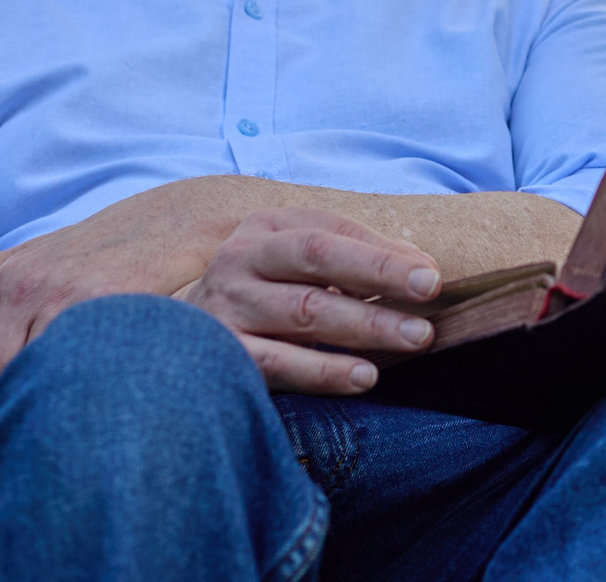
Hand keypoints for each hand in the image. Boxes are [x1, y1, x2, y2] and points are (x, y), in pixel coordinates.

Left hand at [0, 178, 246, 403]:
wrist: (186, 221)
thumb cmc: (114, 246)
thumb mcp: (45, 253)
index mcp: (10, 277)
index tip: (15, 409)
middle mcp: (31, 285)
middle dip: (8, 407)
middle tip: (40, 420)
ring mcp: (69, 294)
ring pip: (26, 378)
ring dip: (41, 404)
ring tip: (65, 415)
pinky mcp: (111, 305)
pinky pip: (72, 366)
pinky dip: (77, 389)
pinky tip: (96, 395)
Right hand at [181, 208, 443, 395]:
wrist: (174, 344)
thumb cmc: (262, 297)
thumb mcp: (298, 264)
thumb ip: (358, 255)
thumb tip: (422, 267)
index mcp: (265, 229)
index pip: (331, 233)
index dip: (384, 255)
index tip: (432, 278)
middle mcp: (240, 259)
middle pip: (318, 260)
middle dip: (379, 277)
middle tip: (429, 300)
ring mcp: (226, 307)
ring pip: (304, 311)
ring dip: (365, 326)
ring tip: (414, 339)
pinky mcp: (221, 355)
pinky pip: (278, 363)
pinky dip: (324, 370)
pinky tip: (363, 377)